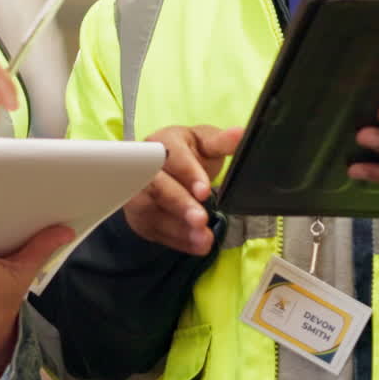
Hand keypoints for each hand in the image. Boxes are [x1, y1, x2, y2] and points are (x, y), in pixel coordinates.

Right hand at [123, 124, 242, 254]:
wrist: (167, 166)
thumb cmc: (190, 152)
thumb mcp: (207, 142)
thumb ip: (222, 141)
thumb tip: (240, 134)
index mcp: (164, 142)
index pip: (173, 156)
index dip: (187, 173)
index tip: (204, 191)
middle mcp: (144, 166)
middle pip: (157, 186)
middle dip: (179, 204)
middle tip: (201, 220)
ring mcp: (138, 192)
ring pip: (152, 212)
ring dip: (178, 228)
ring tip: (203, 239)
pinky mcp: (139, 215)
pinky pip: (155, 230)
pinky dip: (177, 240)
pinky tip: (198, 245)